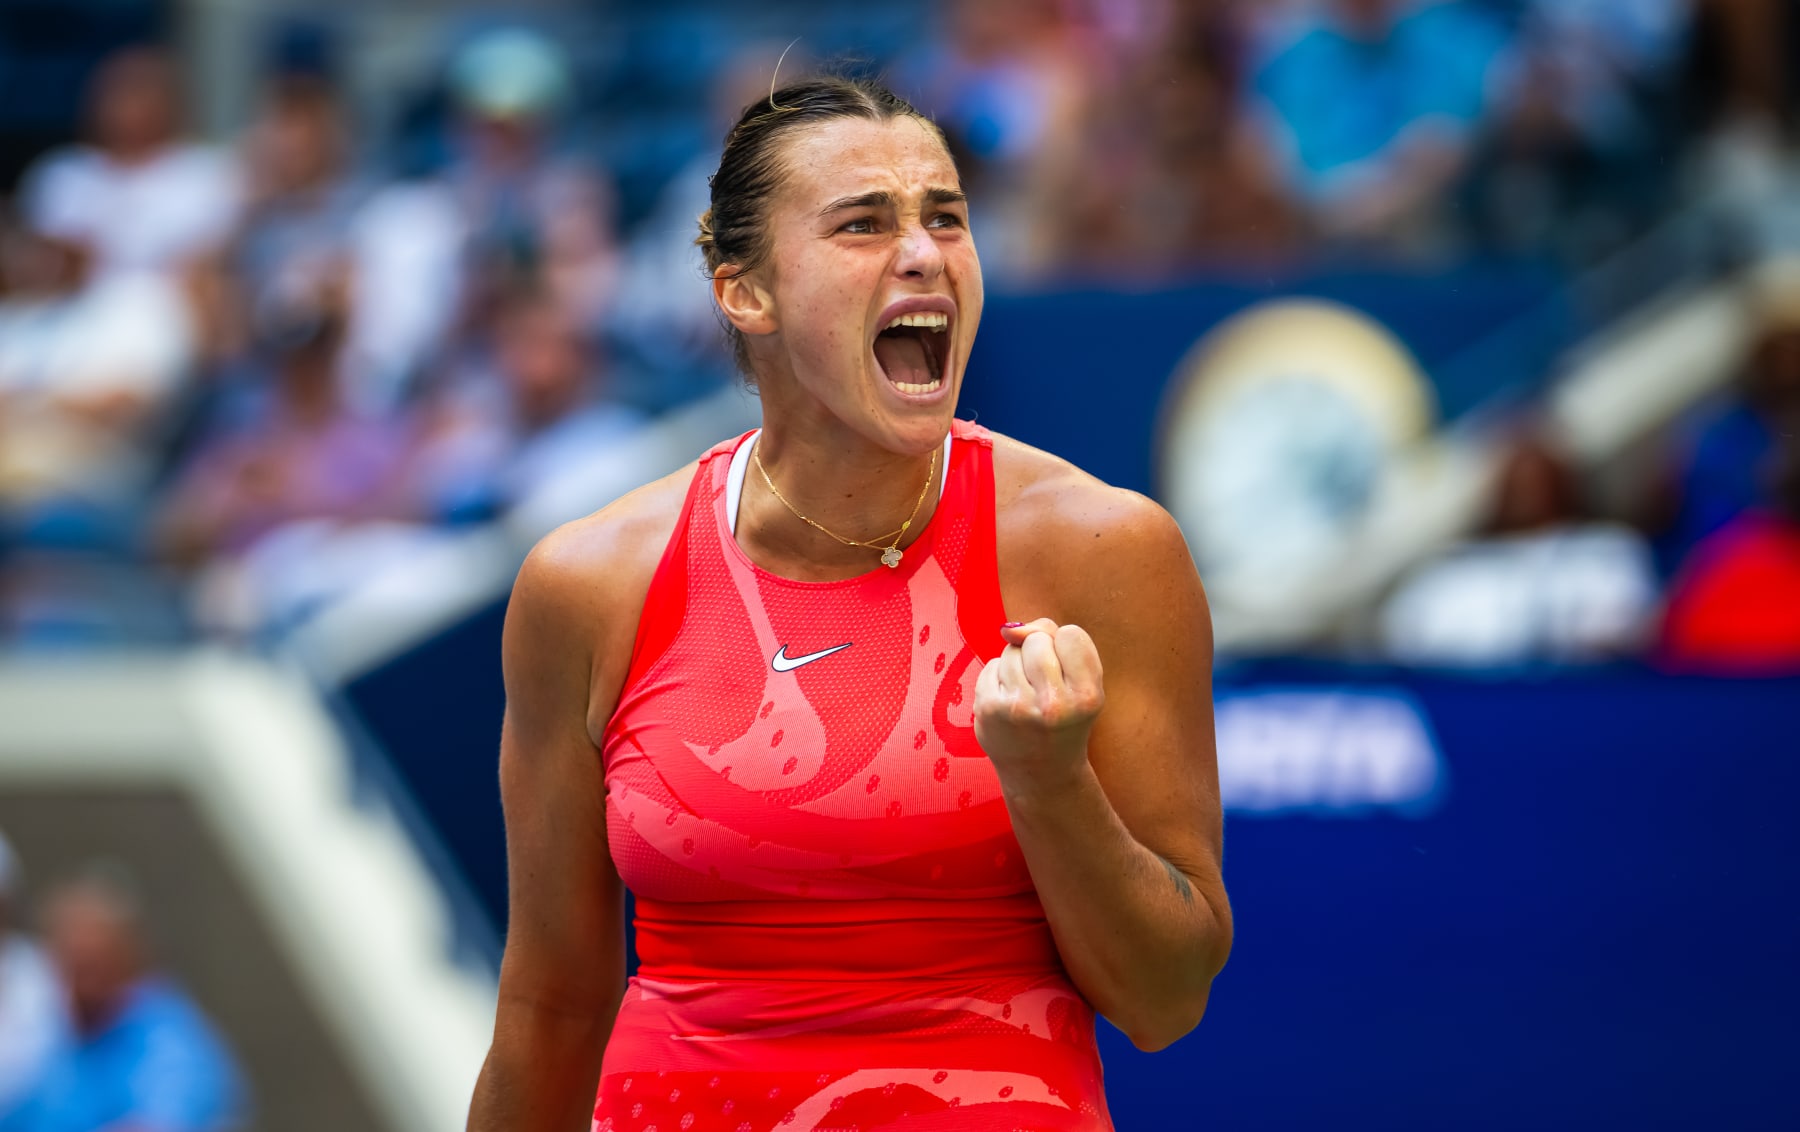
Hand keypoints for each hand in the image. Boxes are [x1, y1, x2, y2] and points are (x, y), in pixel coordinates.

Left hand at [974, 618, 1104, 790]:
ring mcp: (1017, 707)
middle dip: (1039, 655)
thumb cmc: (1065, 720)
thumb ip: (1058, 641)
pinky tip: (1009, 704)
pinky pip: (991, 665)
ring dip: (1017, 666)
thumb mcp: (1083, 684)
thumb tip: (1010, 629)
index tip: (1068, 676)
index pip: (1071, 634)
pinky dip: (999, 678)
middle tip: (1045, 688)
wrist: (1042, 774)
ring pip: (1012, 650)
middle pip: (1038, 639)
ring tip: (1028, 698)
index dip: (1066, 649)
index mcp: (1087, 696)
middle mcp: (1053, 704)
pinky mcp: (988, 709)